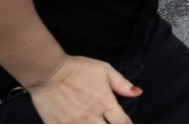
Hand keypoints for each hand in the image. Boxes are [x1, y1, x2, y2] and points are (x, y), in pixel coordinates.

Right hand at [26, 55, 140, 123]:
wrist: (48, 72)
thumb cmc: (78, 69)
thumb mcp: (105, 70)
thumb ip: (122, 84)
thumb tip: (138, 93)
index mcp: (105, 102)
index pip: (122, 122)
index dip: (127, 125)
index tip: (126, 124)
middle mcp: (90, 116)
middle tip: (110, 123)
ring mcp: (73, 123)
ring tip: (95, 124)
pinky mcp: (57, 125)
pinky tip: (79, 125)